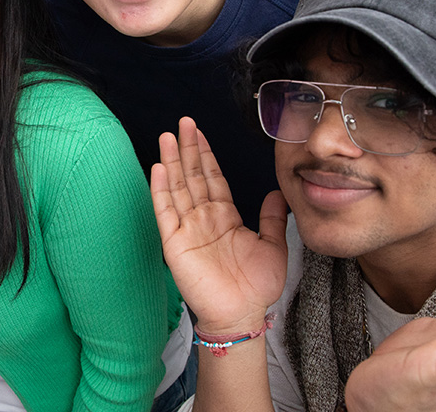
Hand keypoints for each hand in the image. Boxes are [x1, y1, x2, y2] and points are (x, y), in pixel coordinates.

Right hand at [150, 117, 288, 334]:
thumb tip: (277, 192)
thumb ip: (272, 218)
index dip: (205, 155)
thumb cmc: (255, 287)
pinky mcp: (174, 243)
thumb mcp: (273, 246)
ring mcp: (187, 229)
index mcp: (223, 217)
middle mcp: (203, 218)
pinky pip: (166, 212)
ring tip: (167, 136)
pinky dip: (160, 190)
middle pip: (192, 176)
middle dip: (188, 148)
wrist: (241, 315)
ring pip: (177, 188)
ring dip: (172, 161)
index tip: (199, 132)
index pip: (211, 178)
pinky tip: (158, 168)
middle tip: (183, 122)